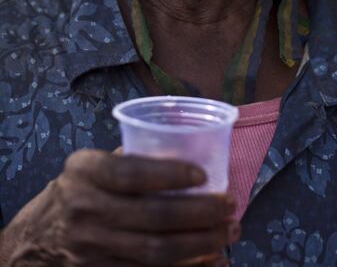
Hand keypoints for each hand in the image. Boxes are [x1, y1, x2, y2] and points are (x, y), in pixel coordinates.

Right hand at [5, 149, 238, 266]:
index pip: (131, 173)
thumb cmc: (75, 191)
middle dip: (200, 213)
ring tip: (230, 231)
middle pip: (153, 217)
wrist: (36, 241)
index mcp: (84, 173)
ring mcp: (94, 249)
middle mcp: (86, 211)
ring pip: (157, 252)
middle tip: (229, 205)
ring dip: (202, 244)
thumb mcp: (89, 165)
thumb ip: (128, 159)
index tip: (203, 175)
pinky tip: (214, 261)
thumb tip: (185, 151)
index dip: (171, 175)